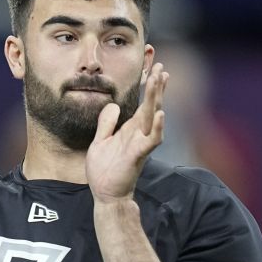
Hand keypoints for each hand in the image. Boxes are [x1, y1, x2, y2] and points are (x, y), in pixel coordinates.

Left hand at [86, 63, 167, 202]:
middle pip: (151, 105)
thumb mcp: (100, 141)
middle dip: (157, 86)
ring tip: (161, 79)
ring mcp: (140, 143)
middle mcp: (139, 133)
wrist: (106, 194)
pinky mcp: (137, 155)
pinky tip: (161, 114)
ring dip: (157, 98)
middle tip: (161, 66)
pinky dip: (158, 127)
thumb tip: (112, 104)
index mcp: (130, 129)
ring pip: (153, 116)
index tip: (154, 68)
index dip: (148, 87)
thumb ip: (106, 123)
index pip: (143, 104)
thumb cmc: (105, 171)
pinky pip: (151, 139)